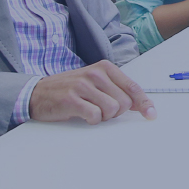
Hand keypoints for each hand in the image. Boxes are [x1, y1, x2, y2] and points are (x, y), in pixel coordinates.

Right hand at [30, 60, 155, 123]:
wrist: (37, 93)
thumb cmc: (69, 89)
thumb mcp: (95, 83)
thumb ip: (117, 90)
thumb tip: (141, 105)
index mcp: (104, 68)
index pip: (132, 88)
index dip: (144, 103)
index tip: (151, 114)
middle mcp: (95, 74)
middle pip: (124, 103)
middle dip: (115, 112)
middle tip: (101, 110)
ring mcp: (83, 86)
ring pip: (111, 110)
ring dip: (102, 117)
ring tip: (89, 110)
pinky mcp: (72, 99)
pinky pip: (95, 116)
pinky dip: (91, 120)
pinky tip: (82, 114)